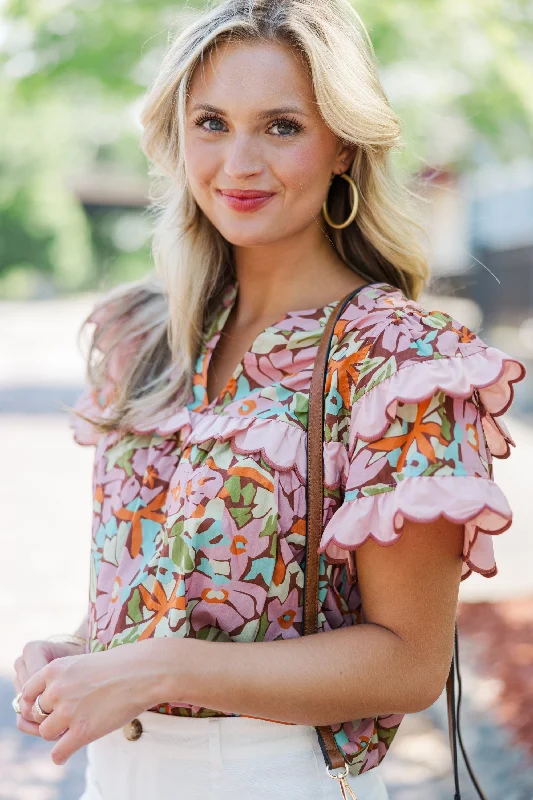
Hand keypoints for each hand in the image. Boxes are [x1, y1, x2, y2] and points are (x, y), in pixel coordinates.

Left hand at [20, 640, 163, 764]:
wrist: (145, 672)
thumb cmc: (120, 665)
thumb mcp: (83, 661)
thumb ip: (63, 679)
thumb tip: (50, 701)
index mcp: (55, 669)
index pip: (27, 693)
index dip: (37, 702)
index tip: (49, 706)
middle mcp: (57, 689)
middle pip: (37, 714)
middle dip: (51, 717)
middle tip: (69, 716)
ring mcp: (69, 711)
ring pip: (46, 733)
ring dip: (58, 734)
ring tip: (73, 729)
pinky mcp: (83, 731)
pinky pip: (58, 752)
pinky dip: (61, 755)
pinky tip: (68, 750)